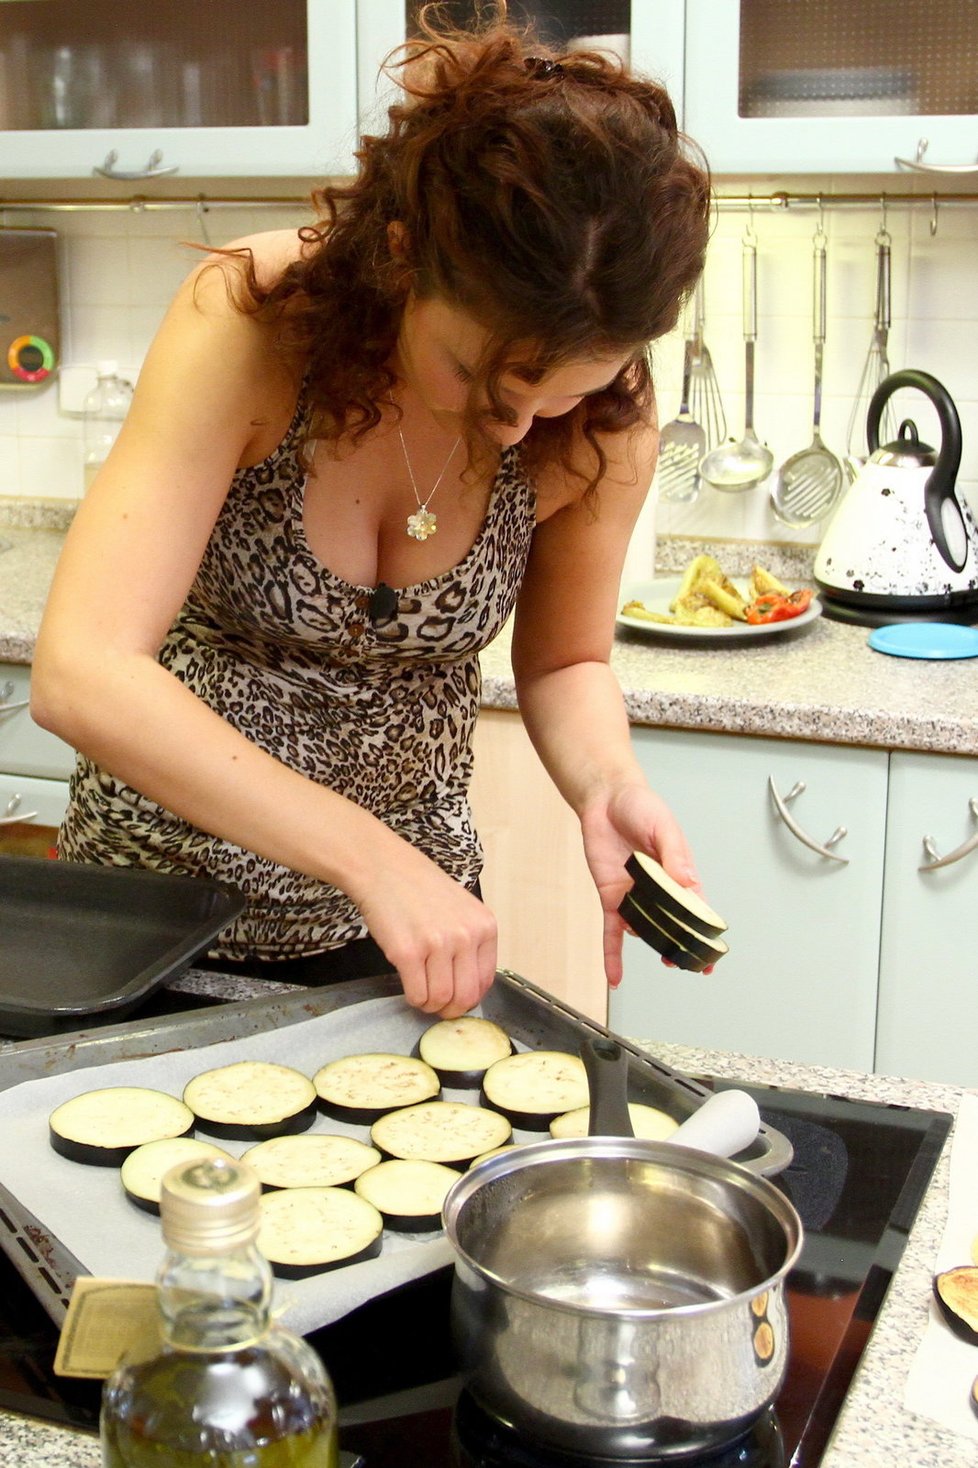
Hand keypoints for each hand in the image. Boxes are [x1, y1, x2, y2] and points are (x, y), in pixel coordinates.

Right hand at [352, 844, 497, 1018]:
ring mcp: (437, 944)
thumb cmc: (419, 887)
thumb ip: (470, 942)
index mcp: (484, 926)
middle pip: (465, 996)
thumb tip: (468, 986)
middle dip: (450, 1009)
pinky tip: (409, 984)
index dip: (469, 998)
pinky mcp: (408, 952)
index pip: (485, 981)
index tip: (456, 999)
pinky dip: (413, 998)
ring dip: (429, 1004)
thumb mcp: (461, 909)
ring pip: (440, 999)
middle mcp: (465, 936)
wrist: (384, 867)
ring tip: (421, 992)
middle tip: (438, 1005)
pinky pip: (417, 994)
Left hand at [579, 780, 702, 989]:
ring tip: (663, 957)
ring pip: (645, 930)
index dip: (704, 934)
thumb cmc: (640, 806)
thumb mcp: (663, 826)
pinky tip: (615, 977)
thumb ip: (675, 854)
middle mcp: (658, 890)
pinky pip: (612, 931)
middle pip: (672, 926)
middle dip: (680, 947)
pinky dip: (612, 954)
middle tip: (686, 964)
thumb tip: (688, 881)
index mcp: (679, 874)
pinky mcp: (612, 897)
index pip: (696, 909)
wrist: (605, 799)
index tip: (711, 958)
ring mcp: (635, 896)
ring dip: (653, 946)